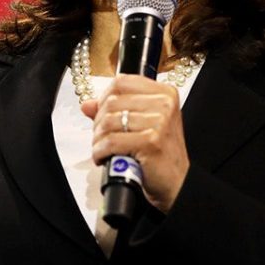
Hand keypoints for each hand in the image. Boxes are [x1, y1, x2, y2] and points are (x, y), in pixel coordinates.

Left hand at [80, 74, 188, 212]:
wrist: (177, 182)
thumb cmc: (160, 153)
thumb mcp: (143, 124)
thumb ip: (115, 110)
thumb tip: (87, 105)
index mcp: (165, 93)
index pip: (121, 82)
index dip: (104, 98)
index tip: (102, 114)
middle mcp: (164, 104)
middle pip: (111, 102)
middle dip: (98, 122)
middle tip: (101, 137)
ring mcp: (159, 122)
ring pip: (108, 122)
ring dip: (98, 139)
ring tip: (102, 149)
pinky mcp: (150, 141)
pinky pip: (110, 141)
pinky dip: (100, 151)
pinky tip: (102, 158)